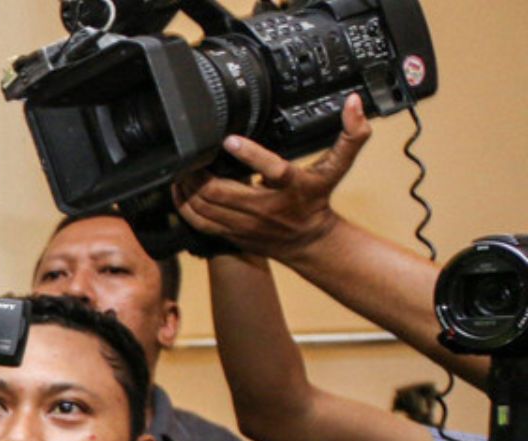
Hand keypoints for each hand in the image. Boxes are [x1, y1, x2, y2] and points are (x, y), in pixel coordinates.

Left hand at [173, 93, 370, 260]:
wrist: (308, 242)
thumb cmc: (317, 200)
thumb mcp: (336, 168)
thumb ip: (351, 136)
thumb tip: (355, 102)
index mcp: (290, 187)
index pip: (272, 169)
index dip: (250, 154)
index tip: (230, 139)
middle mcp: (264, 208)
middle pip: (221, 192)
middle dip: (200, 172)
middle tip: (191, 155)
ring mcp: (244, 224)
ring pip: (205, 207)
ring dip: (188, 188)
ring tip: (182, 170)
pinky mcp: (230, 234)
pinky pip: (199, 222)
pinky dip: (184, 206)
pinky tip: (180, 190)